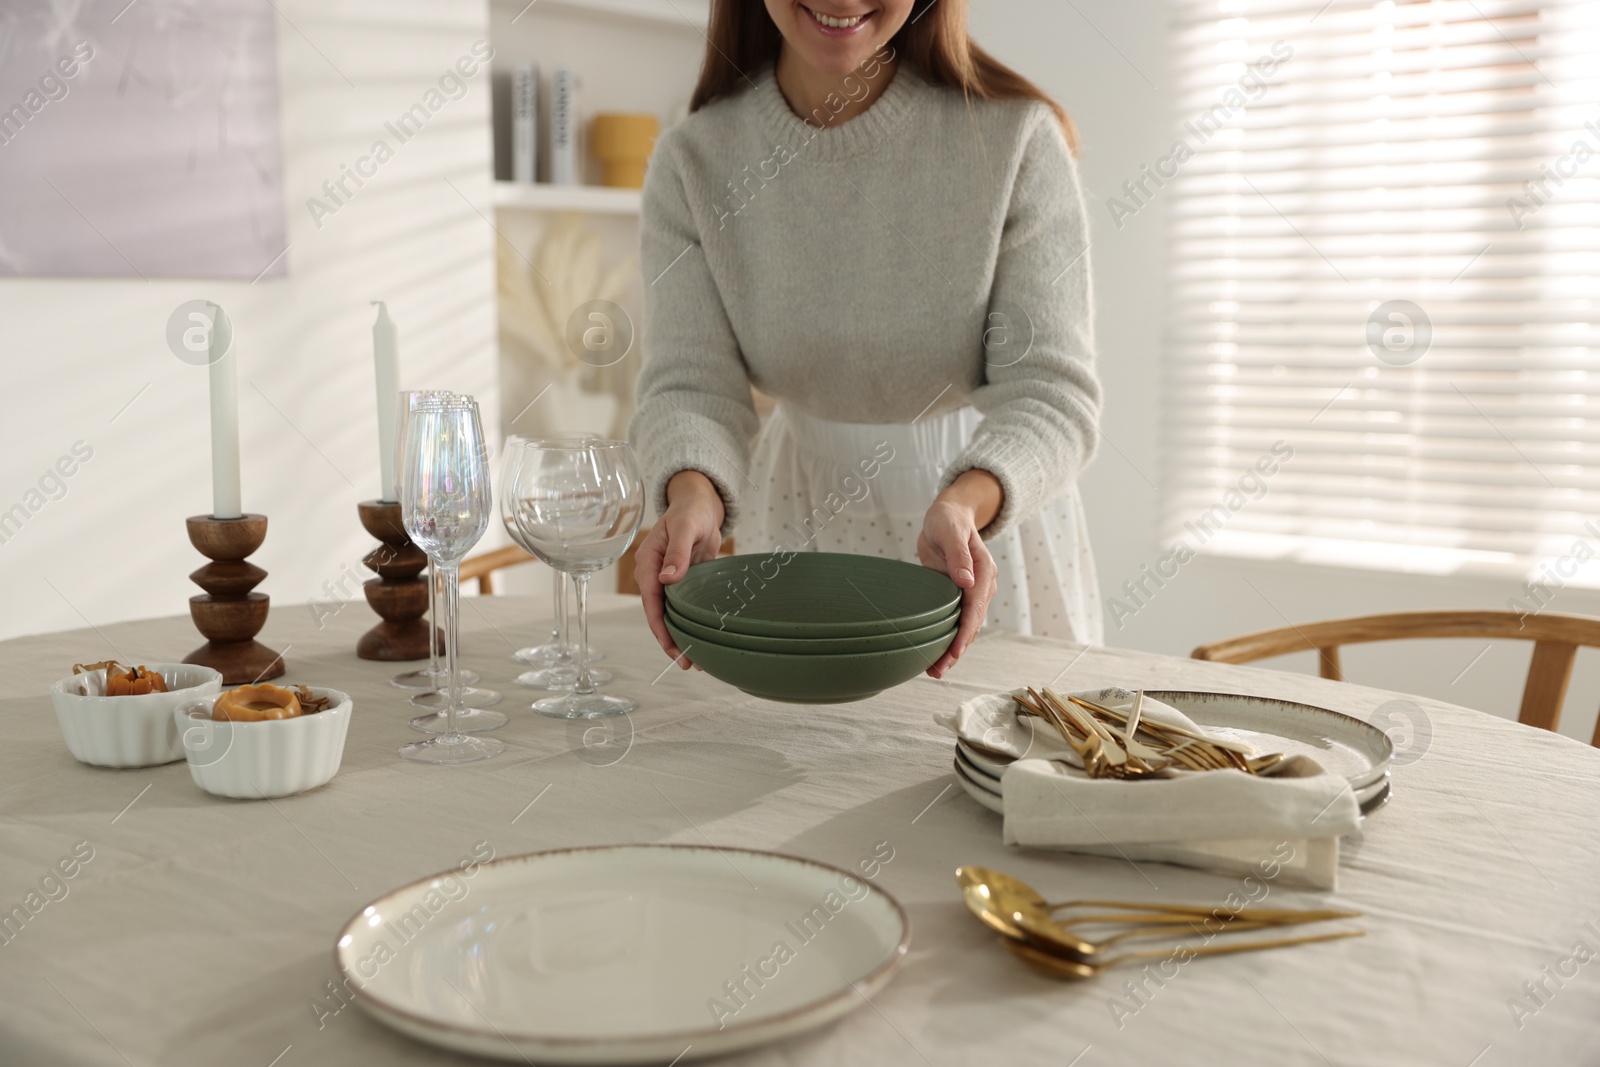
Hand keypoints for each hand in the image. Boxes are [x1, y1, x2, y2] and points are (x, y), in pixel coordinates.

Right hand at [637, 470, 725, 667]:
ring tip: (692, 660)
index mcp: (647, 562)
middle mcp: (652, 575)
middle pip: (656, 614)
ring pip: (667, 614)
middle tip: (685, 663)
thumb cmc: (691, 512)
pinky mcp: (679, 583)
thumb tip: (666, 579)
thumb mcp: (686, 527)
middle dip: (668, 639)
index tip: (670, 646)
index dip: (659, 626)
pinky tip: (698, 638)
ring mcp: (665, 580)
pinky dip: (686, 624)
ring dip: (677, 635)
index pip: (650, 601)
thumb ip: (678, 552)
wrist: (699, 506)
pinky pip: (679, 608)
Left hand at [917, 470, 1001, 678]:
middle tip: (938, 670)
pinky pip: (955, 621)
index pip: (975, 608)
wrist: (947, 516)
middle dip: (957, 649)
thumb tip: (966, 581)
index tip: (955, 651)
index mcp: (983, 572)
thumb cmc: (948, 520)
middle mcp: (981, 586)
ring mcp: (971, 593)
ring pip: (964, 627)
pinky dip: (947, 638)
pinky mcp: (958, 596)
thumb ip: (958, 555)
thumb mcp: (950, 531)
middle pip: (972, 624)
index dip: (965, 632)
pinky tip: (933, 653)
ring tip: (934, 670)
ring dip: (952, 649)